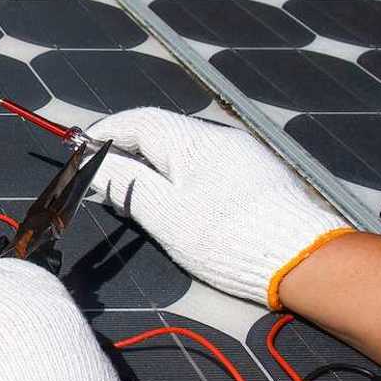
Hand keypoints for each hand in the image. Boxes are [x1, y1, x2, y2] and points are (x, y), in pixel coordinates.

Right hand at [87, 108, 352, 308]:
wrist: (300, 259)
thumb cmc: (223, 237)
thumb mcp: (164, 214)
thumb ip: (126, 183)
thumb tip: (96, 163)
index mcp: (192, 140)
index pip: (137, 120)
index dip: (105, 132)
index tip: (80, 148)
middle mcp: (218, 136)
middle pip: (160, 131)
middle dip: (127, 148)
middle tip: (102, 175)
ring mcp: (241, 152)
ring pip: (183, 147)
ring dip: (153, 162)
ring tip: (134, 191)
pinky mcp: (256, 172)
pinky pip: (205, 161)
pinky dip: (179, 173)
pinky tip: (175, 198)